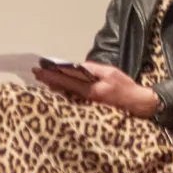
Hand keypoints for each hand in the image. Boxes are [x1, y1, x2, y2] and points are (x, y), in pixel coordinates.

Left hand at [34, 59, 159, 118]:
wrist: (137, 104)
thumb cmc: (125, 87)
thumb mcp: (111, 73)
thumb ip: (94, 69)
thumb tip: (79, 66)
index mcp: (91, 90)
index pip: (67, 81)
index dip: (53, 76)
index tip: (40, 70)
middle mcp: (86, 98)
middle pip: (63, 88)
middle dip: (49, 80)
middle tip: (36, 74)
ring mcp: (86, 104)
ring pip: (66, 94)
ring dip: (54, 86)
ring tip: (42, 80)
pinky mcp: (89, 106)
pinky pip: (72, 98)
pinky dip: (63, 92)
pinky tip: (56, 89)